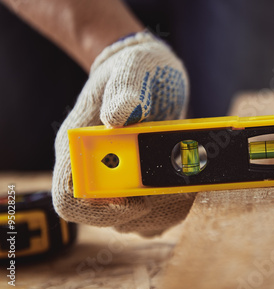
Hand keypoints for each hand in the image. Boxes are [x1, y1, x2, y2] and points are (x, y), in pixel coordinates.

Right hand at [52, 32, 194, 236]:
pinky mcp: (141, 182)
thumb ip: (125, 90)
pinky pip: (154, 214)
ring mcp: (118, 178)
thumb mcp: (133, 70)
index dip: (100, 209)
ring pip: (134, 221)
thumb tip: (119, 116)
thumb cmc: (135, 67)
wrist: (149, 71)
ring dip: (165, 210)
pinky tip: (188, 183)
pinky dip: (175, 207)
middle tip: (178, 186)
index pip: (69, 199)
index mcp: (78, 145)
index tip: (136, 195)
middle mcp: (94, 168)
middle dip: (148, 209)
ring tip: (188, 181)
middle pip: (108, 218)